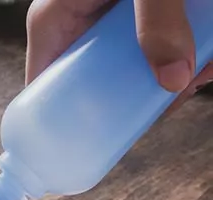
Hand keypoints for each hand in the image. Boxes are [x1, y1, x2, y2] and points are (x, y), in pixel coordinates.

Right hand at [25, 0, 212, 109]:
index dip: (62, 121)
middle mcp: (76, 25)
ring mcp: (105, 22)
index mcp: (54, 20)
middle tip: (173, 98)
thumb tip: (173, 83)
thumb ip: (158, 23)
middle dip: (135, 96)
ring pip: (127, 67)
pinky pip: (150, 47)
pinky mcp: (133, 18)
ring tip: (205, 68)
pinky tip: (207, 53)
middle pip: (92, 84)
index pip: (41, 88)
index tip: (94, 144)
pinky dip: (182, 52)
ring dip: (168, 74)